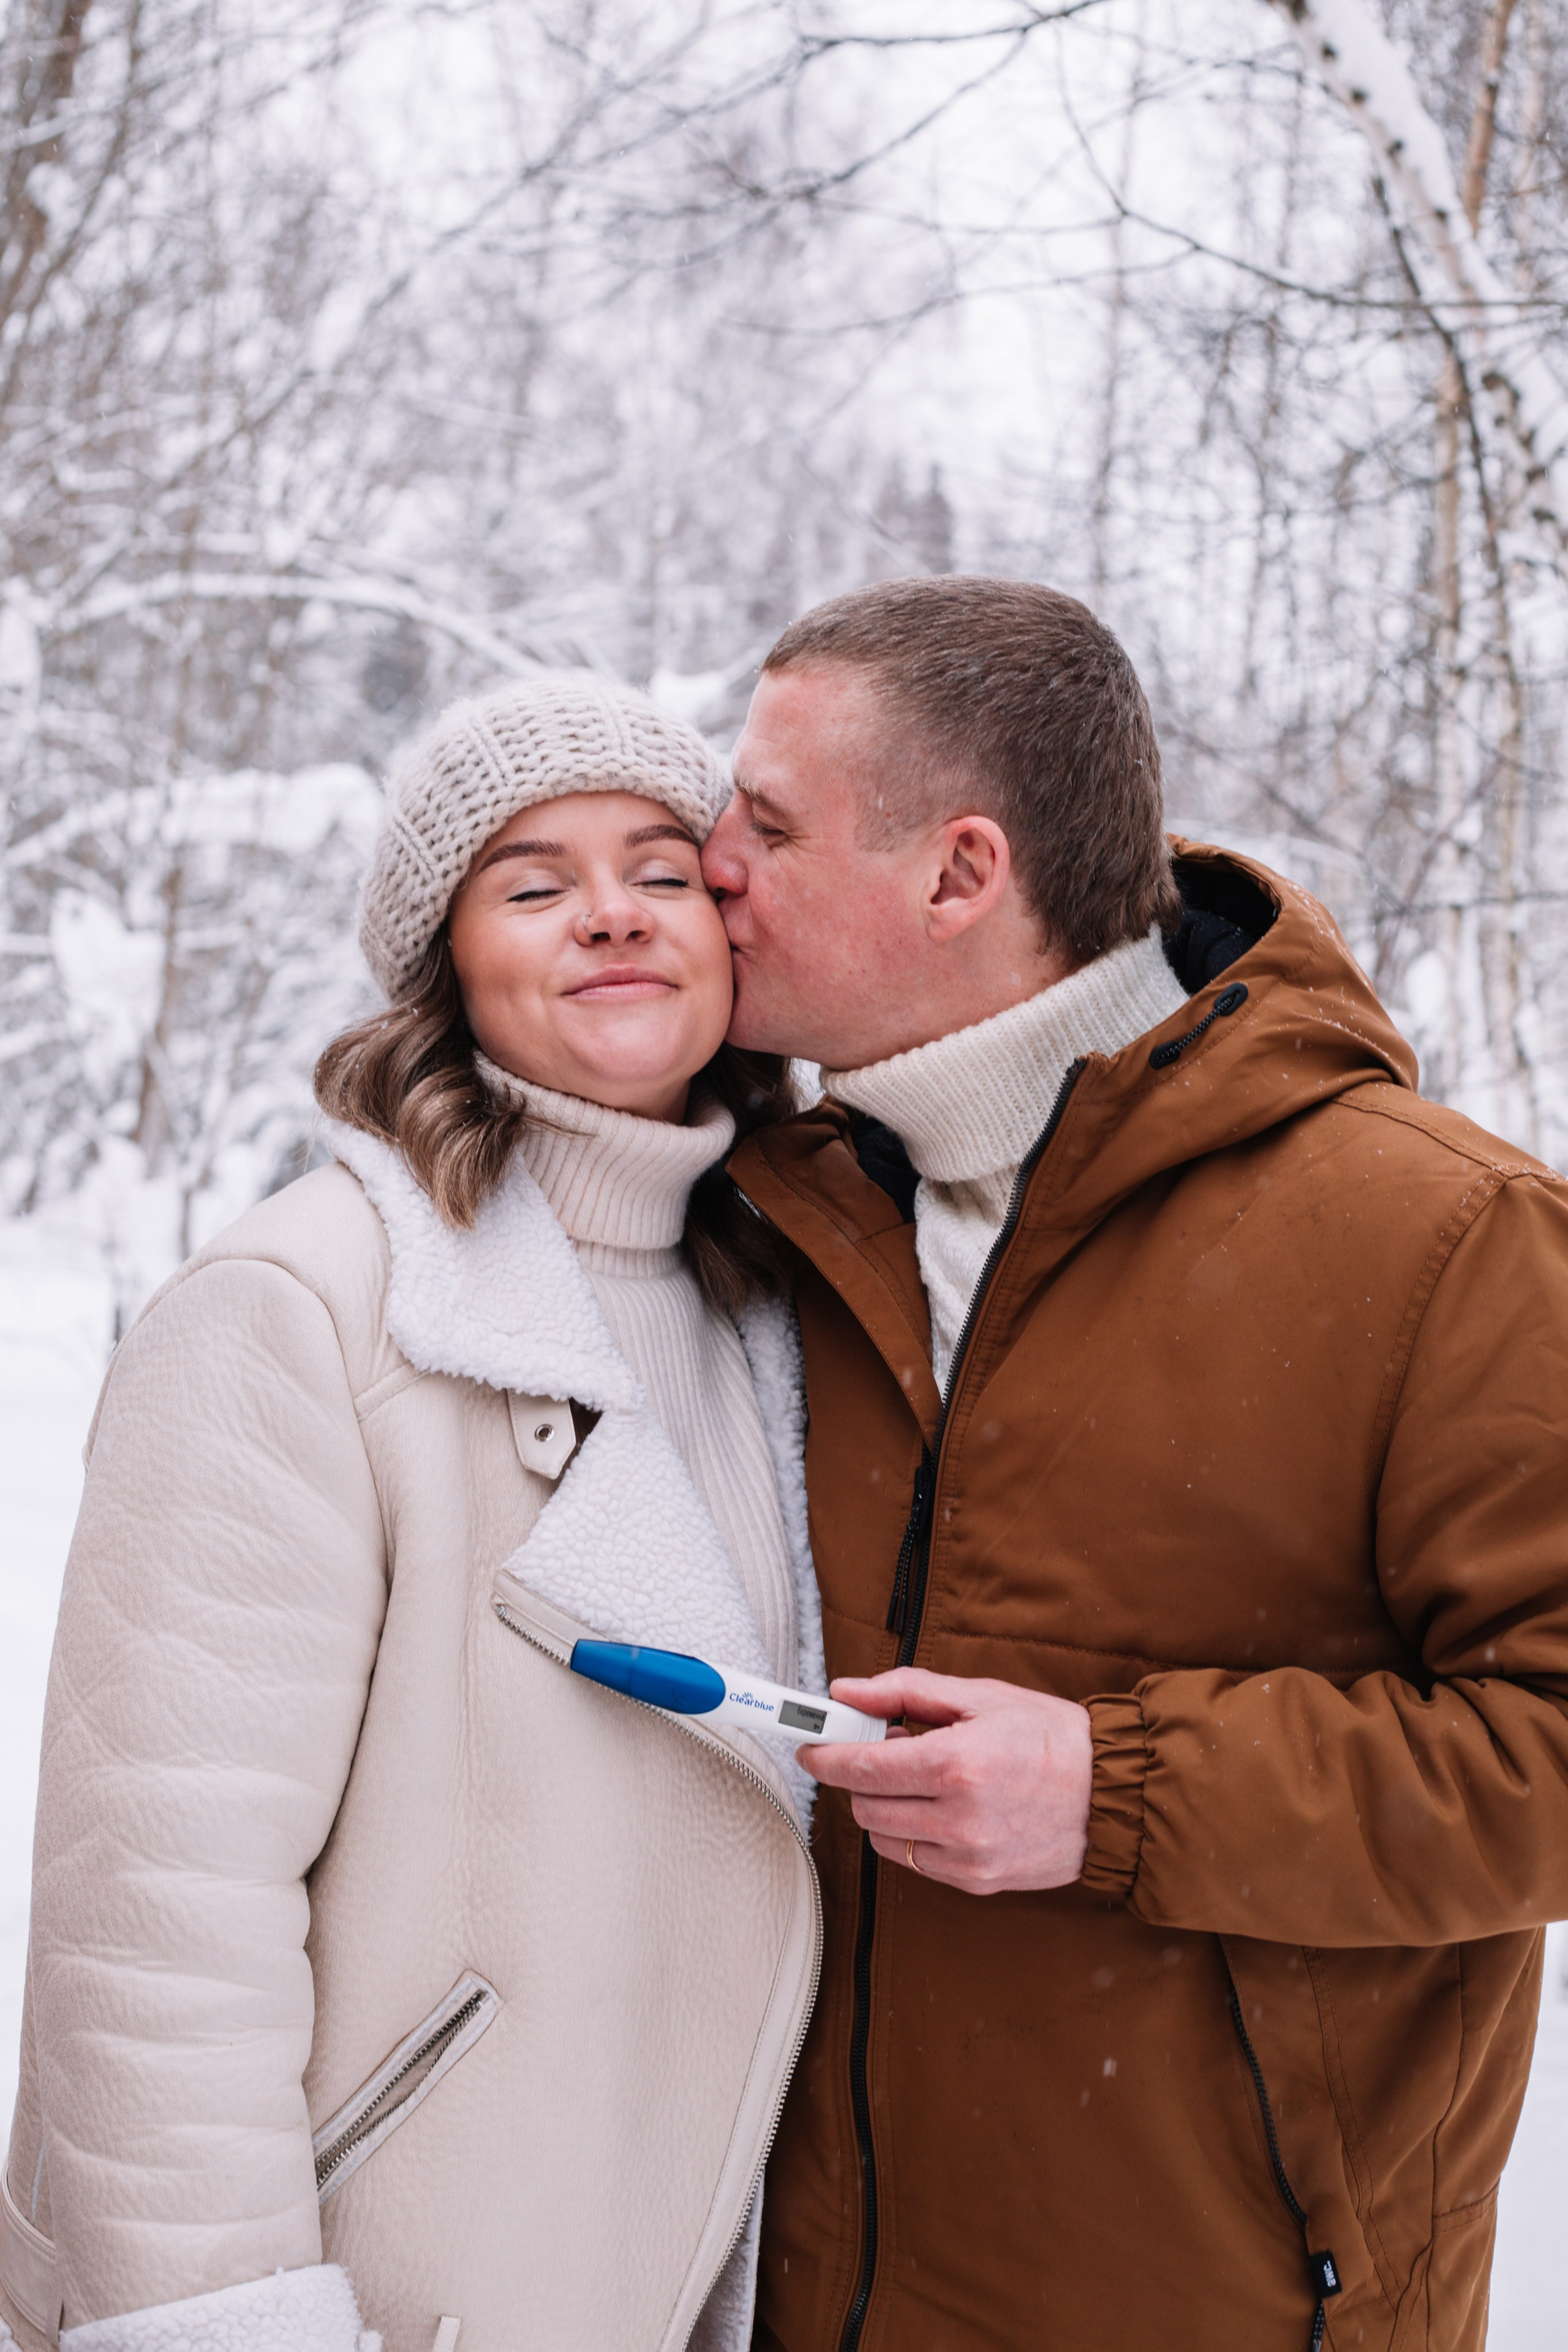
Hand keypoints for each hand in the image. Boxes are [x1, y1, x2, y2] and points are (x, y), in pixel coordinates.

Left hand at [802, 1668, 1092, 1894]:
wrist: (1114, 1794)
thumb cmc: (1051, 1738)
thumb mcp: (980, 1697)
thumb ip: (904, 1692)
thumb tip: (846, 1692)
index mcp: (956, 1764)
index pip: (861, 1767)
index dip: (825, 1754)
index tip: (810, 1744)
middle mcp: (958, 1818)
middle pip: (865, 1805)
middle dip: (861, 1776)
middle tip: (887, 1748)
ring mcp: (968, 1857)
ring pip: (884, 1838)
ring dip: (884, 1806)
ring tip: (921, 1778)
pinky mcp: (978, 1882)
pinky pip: (916, 1861)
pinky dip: (913, 1834)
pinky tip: (942, 1808)